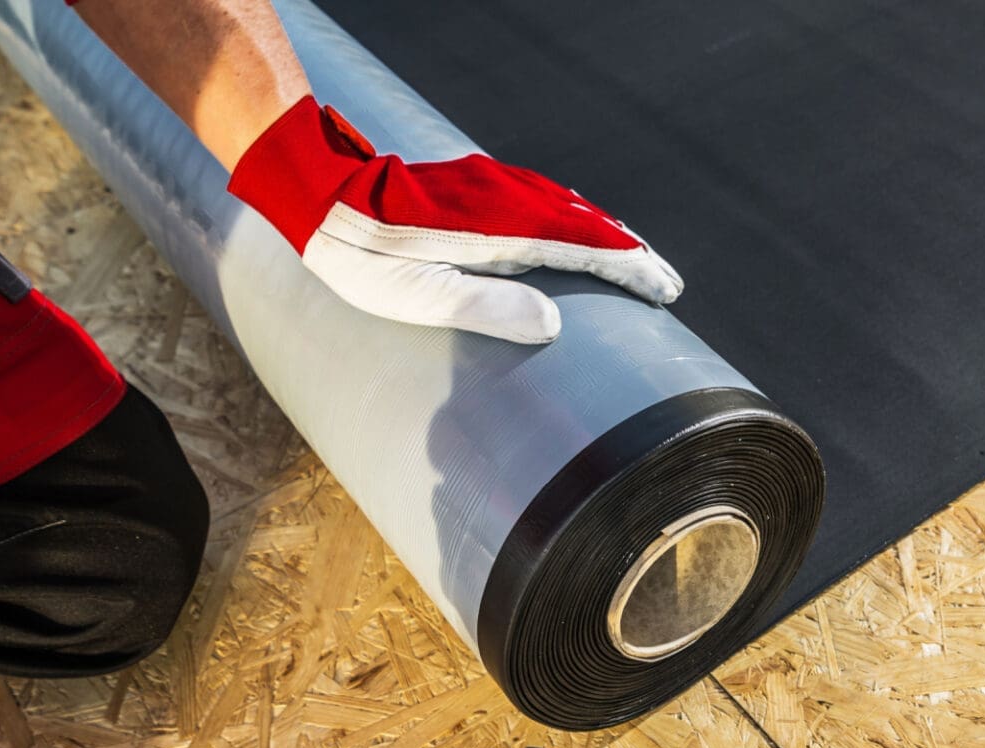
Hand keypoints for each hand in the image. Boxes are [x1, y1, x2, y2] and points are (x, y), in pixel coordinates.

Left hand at [227, 96, 681, 343]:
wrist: (318, 192)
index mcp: (501, 229)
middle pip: (588, 222)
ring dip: (607, 234)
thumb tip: (553, 324)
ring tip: (634, 263)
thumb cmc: (361, 255)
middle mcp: (506, 198)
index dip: (630, 270)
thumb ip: (485, 308)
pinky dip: (576, 220)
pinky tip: (577, 234)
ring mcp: (493, 186)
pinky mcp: (477, 185)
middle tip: (666, 285)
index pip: (586, 246)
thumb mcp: (416, 295)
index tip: (664, 291)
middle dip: (631, 254)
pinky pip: (545, 199)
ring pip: (569, 207)